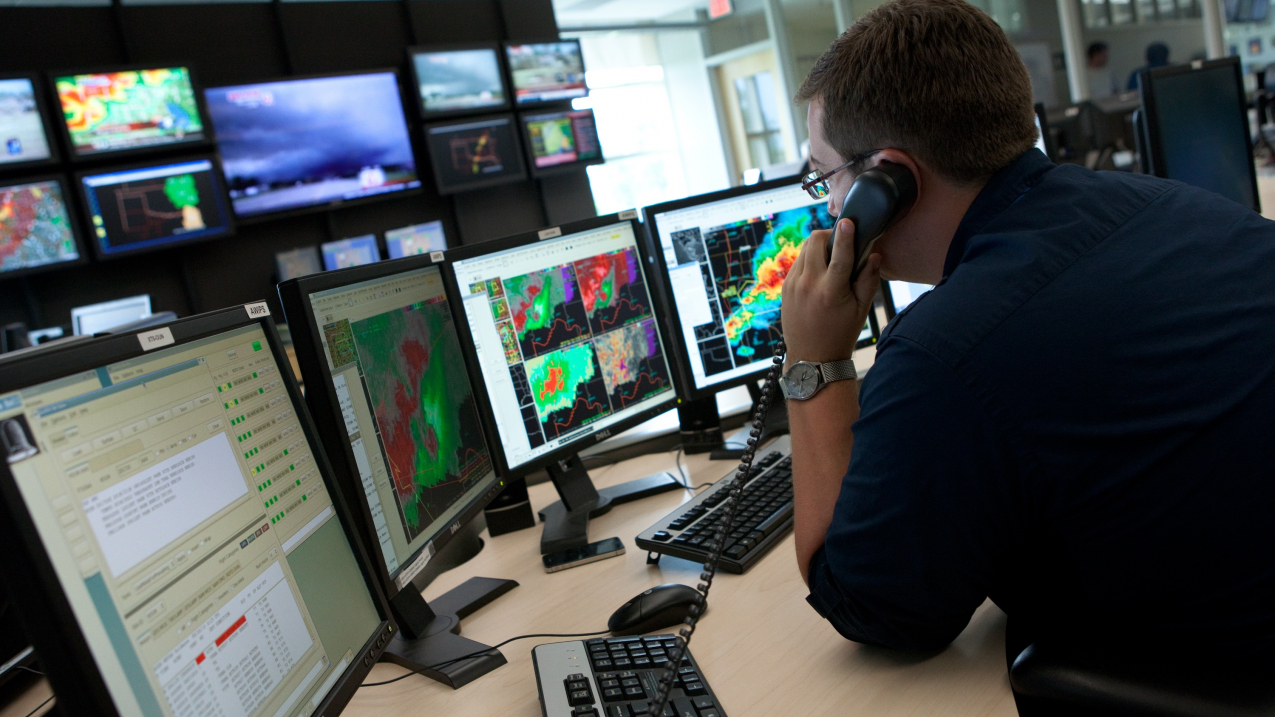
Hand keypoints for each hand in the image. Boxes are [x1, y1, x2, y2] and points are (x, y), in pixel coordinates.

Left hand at [780, 218, 880, 365]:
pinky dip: (810, 260)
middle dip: (829, 236)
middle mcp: (808, 285)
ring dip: (819, 247)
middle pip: (814, 241)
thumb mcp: (862, 310)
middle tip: (841, 245)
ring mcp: (793, 285)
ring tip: (831, 262)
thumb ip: (869, 279)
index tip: (847, 221)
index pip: (839, 256)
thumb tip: (874, 254)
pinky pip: (798, 261)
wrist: (811, 357)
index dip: (844, 236)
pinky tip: (820, 274)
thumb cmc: (841, 334)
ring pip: (804, 248)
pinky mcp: (785, 287)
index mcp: (830, 292)